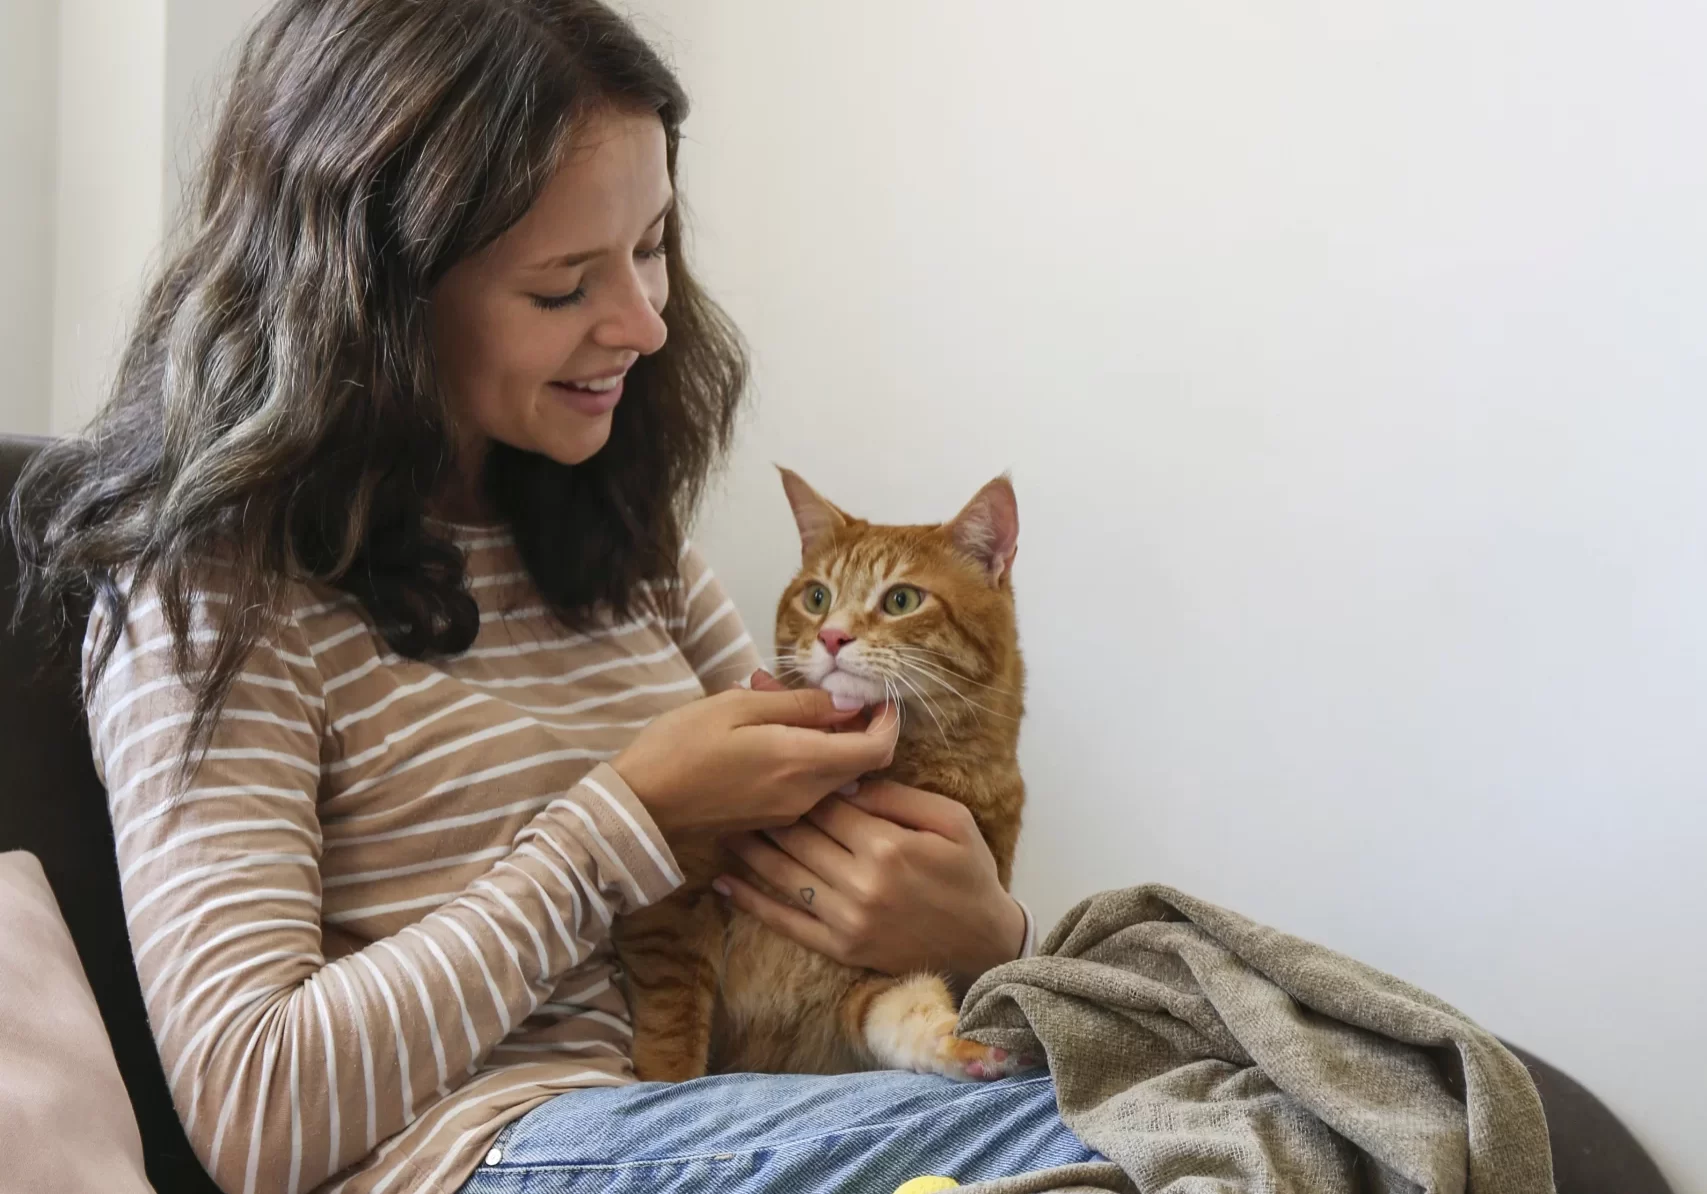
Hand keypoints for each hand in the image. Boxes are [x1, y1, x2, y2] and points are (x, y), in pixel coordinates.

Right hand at [612, 685, 897, 835]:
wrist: (640, 805)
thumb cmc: (681, 746)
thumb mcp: (737, 706)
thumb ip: (799, 705)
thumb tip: (847, 702)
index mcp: (802, 762)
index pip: (878, 750)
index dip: (888, 721)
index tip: (878, 698)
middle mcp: (806, 794)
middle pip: (858, 762)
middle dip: (850, 723)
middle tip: (816, 691)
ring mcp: (790, 812)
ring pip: (831, 772)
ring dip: (821, 738)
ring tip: (776, 704)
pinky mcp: (772, 819)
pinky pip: (806, 785)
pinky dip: (800, 757)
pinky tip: (763, 734)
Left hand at [717, 780, 1027, 988]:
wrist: (984, 944)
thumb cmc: (970, 873)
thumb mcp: (951, 821)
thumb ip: (897, 797)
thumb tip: (846, 780)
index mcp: (888, 845)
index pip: (827, 807)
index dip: (800, 785)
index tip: (778, 767)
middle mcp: (861, 884)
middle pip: (799, 838)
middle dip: (767, 812)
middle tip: (735, 790)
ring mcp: (848, 920)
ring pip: (784, 876)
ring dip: (749, 850)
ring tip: (721, 825)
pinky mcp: (841, 949)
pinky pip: (787, 922)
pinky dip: (752, 902)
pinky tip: (724, 883)